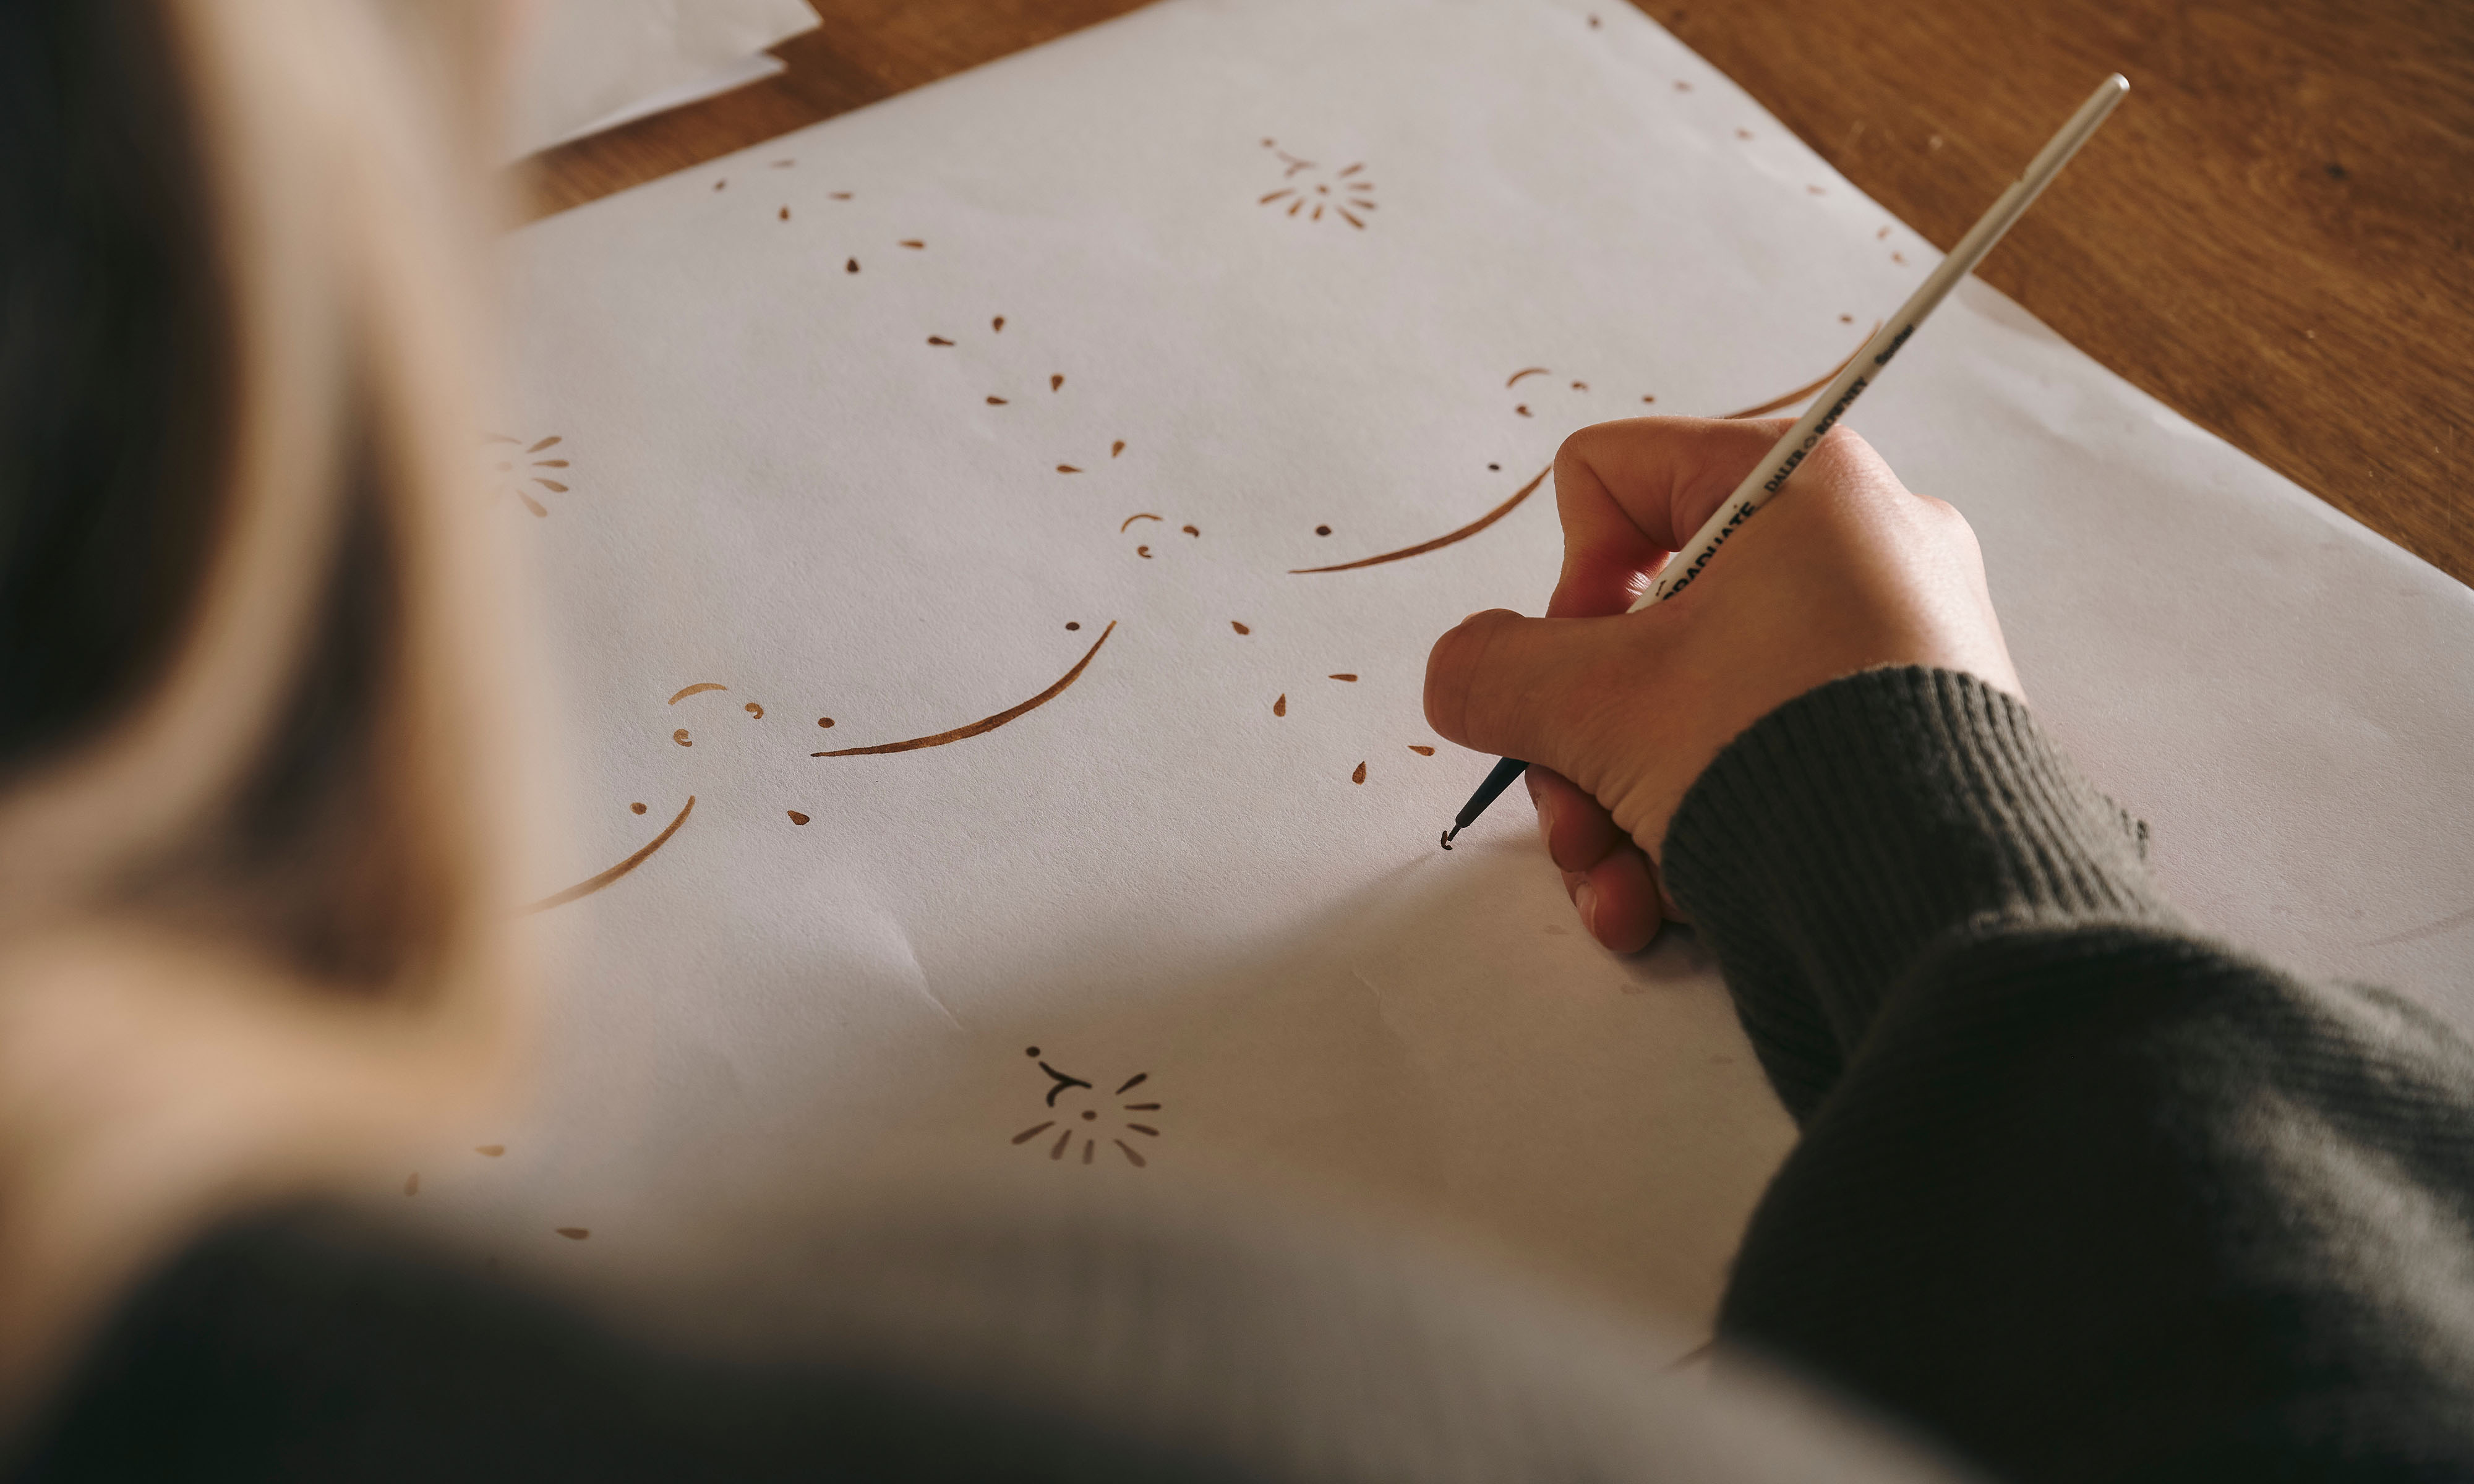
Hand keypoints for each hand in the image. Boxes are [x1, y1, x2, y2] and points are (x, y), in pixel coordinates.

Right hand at [1424, 417, 2020, 950]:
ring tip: (1619, 892)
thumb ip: (1492, 672)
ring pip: (1691, 704)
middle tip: (1574, 822)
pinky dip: (1701, 825)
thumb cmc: (1781, 759)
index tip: (1580, 677)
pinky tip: (1667, 907)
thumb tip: (1463, 675)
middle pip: (1641, 619)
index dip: (1564, 584)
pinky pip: (1765, 751)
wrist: (1945, 903)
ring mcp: (1891, 640)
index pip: (1610, 477)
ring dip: (1623, 806)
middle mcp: (1855, 542)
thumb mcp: (1596, 708)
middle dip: (1582, 742)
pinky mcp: (1907, 731)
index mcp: (1797, 483)